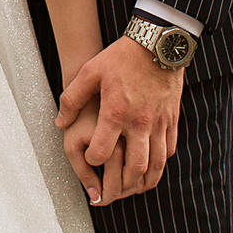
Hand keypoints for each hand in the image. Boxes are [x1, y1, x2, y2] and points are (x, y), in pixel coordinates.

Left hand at [56, 37, 184, 197]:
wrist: (157, 43)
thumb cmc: (121, 57)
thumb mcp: (89, 72)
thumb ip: (72, 99)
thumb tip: (60, 122)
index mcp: (115, 113)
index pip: (101, 152)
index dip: (92, 160)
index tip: (91, 157)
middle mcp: (139, 123)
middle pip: (134, 167)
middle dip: (123, 184)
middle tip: (114, 189)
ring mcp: (158, 123)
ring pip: (156, 164)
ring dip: (145, 181)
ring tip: (134, 187)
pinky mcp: (172, 119)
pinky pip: (169, 150)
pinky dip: (160, 163)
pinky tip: (152, 165)